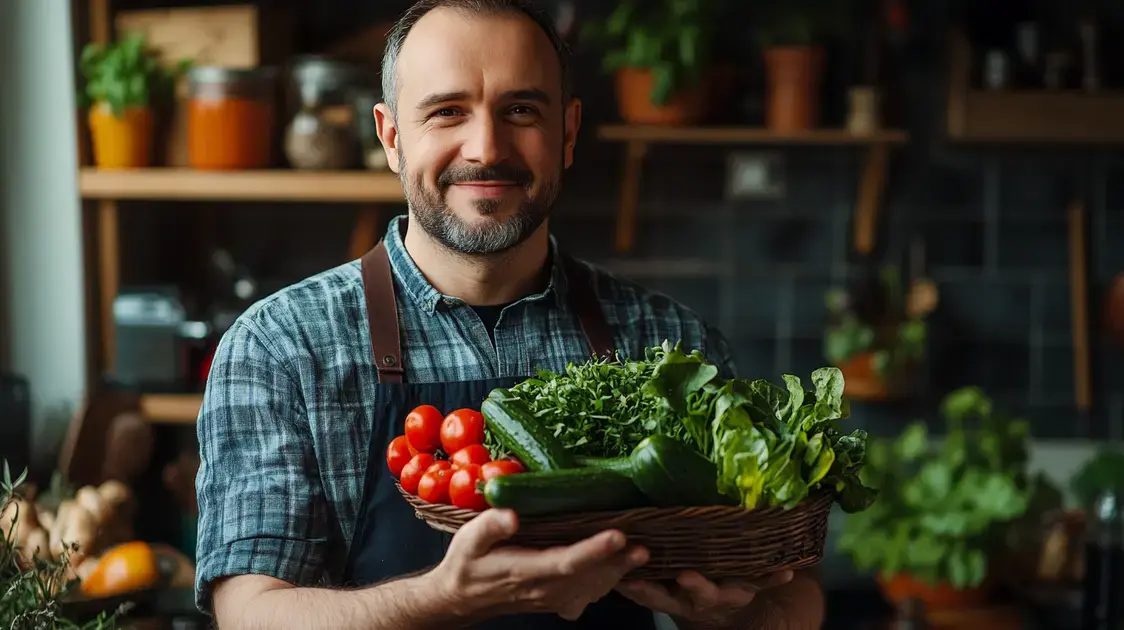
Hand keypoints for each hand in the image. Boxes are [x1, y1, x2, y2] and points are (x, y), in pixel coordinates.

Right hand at [428, 509, 649, 621]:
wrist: (463, 598)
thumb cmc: (467, 563)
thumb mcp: (468, 540)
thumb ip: (490, 526)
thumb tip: (511, 515)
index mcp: (524, 571)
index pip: (565, 561)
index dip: (593, 550)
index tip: (617, 535)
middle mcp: (544, 589)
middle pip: (588, 576)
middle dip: (618, 562)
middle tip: (644, 545)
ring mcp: (553, 599)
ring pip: (593, 588)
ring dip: (619, 572)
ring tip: (642, 554)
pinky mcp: (559, 601)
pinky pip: (590, 594)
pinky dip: (610, 582)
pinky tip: (623, 567)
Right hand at [615, 570, 793, 626]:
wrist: (720, 612)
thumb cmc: (679, 586)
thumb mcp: (657, 584)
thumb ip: (635, 573)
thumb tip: (602, 538)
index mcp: (671, 595)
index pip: (652, 593)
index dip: (640, 588)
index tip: (628, 578)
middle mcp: (696, 599)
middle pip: (693, 595)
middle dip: (691, 586)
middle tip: (685, 575)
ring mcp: (725, 594)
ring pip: (728, 591)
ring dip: (736, 586)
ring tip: (741, 581)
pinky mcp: (748, 588)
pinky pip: (764, 583)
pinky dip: (774, 577)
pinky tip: (788, 571)